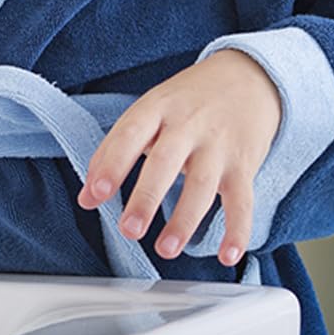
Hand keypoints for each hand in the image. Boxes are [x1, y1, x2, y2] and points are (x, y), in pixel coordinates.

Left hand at [78, 50, 280, 266]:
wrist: (246, 78)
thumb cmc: (186, 100)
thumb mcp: (149, 111)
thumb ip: (116, 149)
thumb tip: (87, 195)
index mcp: (156, 107)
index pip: (128, 134)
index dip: (110, 164)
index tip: (95, 194)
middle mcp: (186, 125)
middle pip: (164, 162)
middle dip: (146, 199)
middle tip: (128, 231)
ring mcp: (218, 145)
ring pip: (201, 185)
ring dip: (184, 221)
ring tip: (165, 249)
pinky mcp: (244, 165)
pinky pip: (243, 201)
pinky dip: (238, 230)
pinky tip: (228, 255)